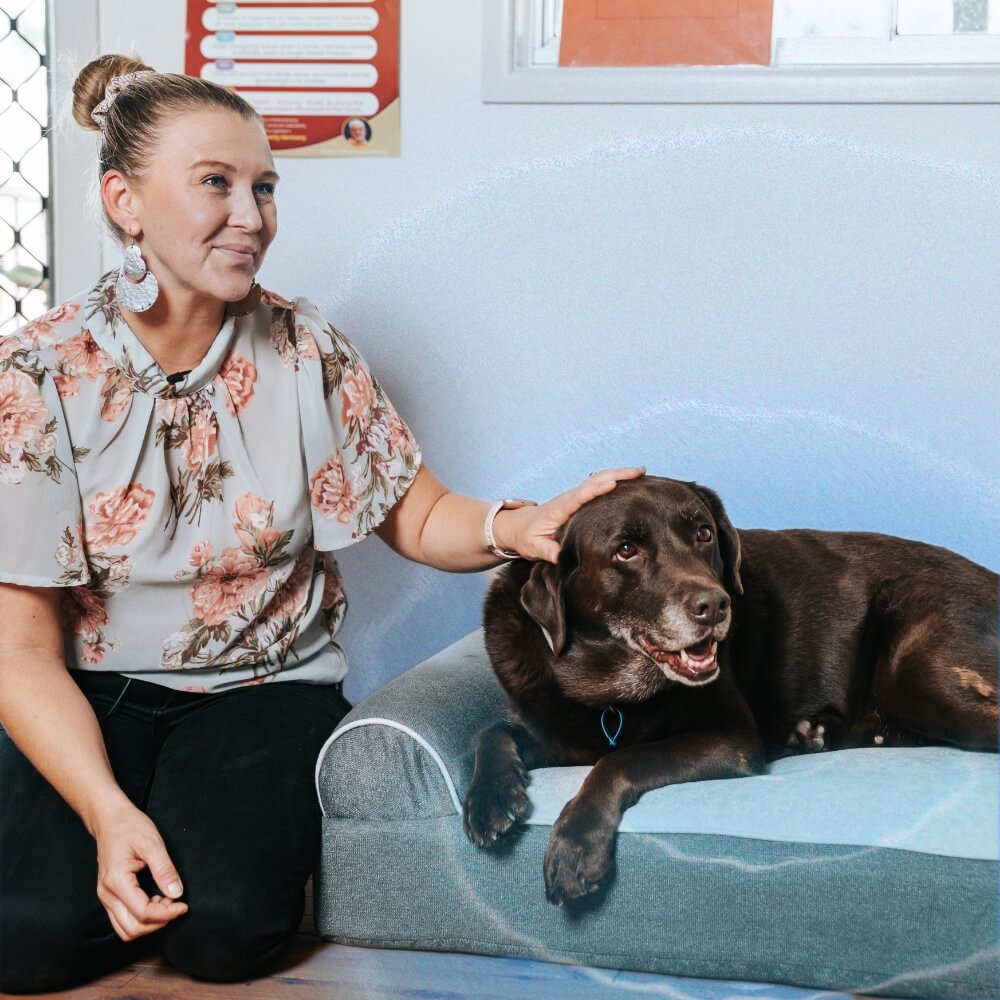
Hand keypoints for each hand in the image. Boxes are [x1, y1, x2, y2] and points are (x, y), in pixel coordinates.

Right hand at [92, 799, 187, 940]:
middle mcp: (106, 894)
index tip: (183, 905)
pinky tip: (155, 900)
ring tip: (166, 903)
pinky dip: (140, 917)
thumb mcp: (152, 843)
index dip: (166, 913)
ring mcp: (105, 896)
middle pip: (131, 928)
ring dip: (148, 923)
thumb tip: (177, 893)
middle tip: (176, 905)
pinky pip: (122, 919)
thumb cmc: (129, 827)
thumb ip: (165, 870)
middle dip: (157, 922)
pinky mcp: (108, 895)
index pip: (142, 912)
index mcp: (116, 881)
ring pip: (125, 928)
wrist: (109, 819)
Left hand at [498, 467, 644, 562]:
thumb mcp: (534, 547)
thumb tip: (560, 556)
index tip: (614, 484)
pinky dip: (613, 480)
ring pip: (598, 480)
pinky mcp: (578, 500)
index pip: (580, 496)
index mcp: (560, 508)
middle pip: (595, 481)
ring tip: (641, 472)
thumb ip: (547, 551)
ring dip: (619, 474)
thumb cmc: (526, 537)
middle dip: (618, 474)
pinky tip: (628, 482)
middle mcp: (569, 498)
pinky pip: (597, 486)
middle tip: (640, 471)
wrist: (517, 527)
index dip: (597, 489)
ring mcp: (574, 497)